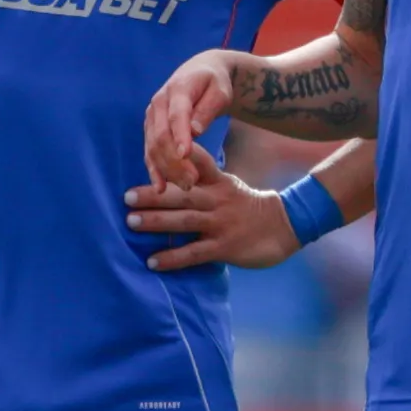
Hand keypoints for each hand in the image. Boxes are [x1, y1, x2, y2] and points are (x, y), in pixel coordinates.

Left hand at [124, 166, 298, 273]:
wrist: (284, 227)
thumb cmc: (247, 205)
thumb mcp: (228, 185)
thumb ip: (201, 181)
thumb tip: (165, 177)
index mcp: (218, 181)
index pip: (199, 162)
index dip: (181, 156)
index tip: (158, 149)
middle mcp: (218, 200)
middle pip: (183, 195)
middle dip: (154, 195)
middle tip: (126, 197)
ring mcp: (221, 224)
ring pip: (184, 221)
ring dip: (156, 222)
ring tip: (132, 222)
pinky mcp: (225, 247)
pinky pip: (194, 253)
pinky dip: (172, 258)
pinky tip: (152, 262)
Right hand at [144, 51, 237, 183]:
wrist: (200, 73)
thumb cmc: (215, 83)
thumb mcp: (220, 92)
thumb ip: (208, 110)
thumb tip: (195, 130)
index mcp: (177, 90)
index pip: (177, 116)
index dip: (180, 136)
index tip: (186, 156)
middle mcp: (159, 103)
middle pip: (161, 135)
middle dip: (174, 161)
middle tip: (193, 182)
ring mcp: (152, 116)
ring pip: (153, 146)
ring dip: (166, 169)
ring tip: (186, 187)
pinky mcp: (150, 127)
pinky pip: (149, 150)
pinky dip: (154, 169)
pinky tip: (160, 187)